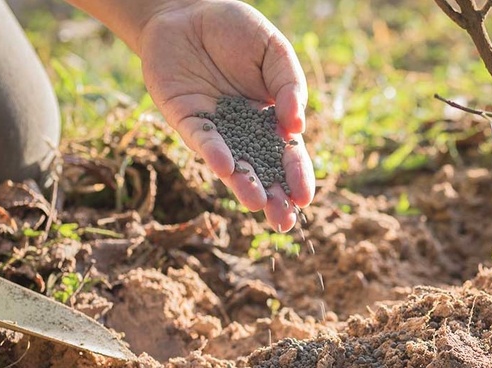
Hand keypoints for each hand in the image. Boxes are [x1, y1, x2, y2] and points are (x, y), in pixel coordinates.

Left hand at [136, 0, 313, 231]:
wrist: (189, 11)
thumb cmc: (238, 31)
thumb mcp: (275, 52)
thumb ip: (290, 86)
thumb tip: (296, 125)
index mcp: (272, 119)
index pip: (289, 155)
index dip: (298, 177)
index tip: (305, 198)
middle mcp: (244, 131)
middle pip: (263, 171)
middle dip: (274, 197)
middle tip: (283, 221)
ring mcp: (216, 129)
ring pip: (232, 165)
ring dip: (244, 185)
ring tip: (256, 204)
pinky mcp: (187, 119)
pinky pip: (202, 140)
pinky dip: (214, 152)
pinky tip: (225, 166)